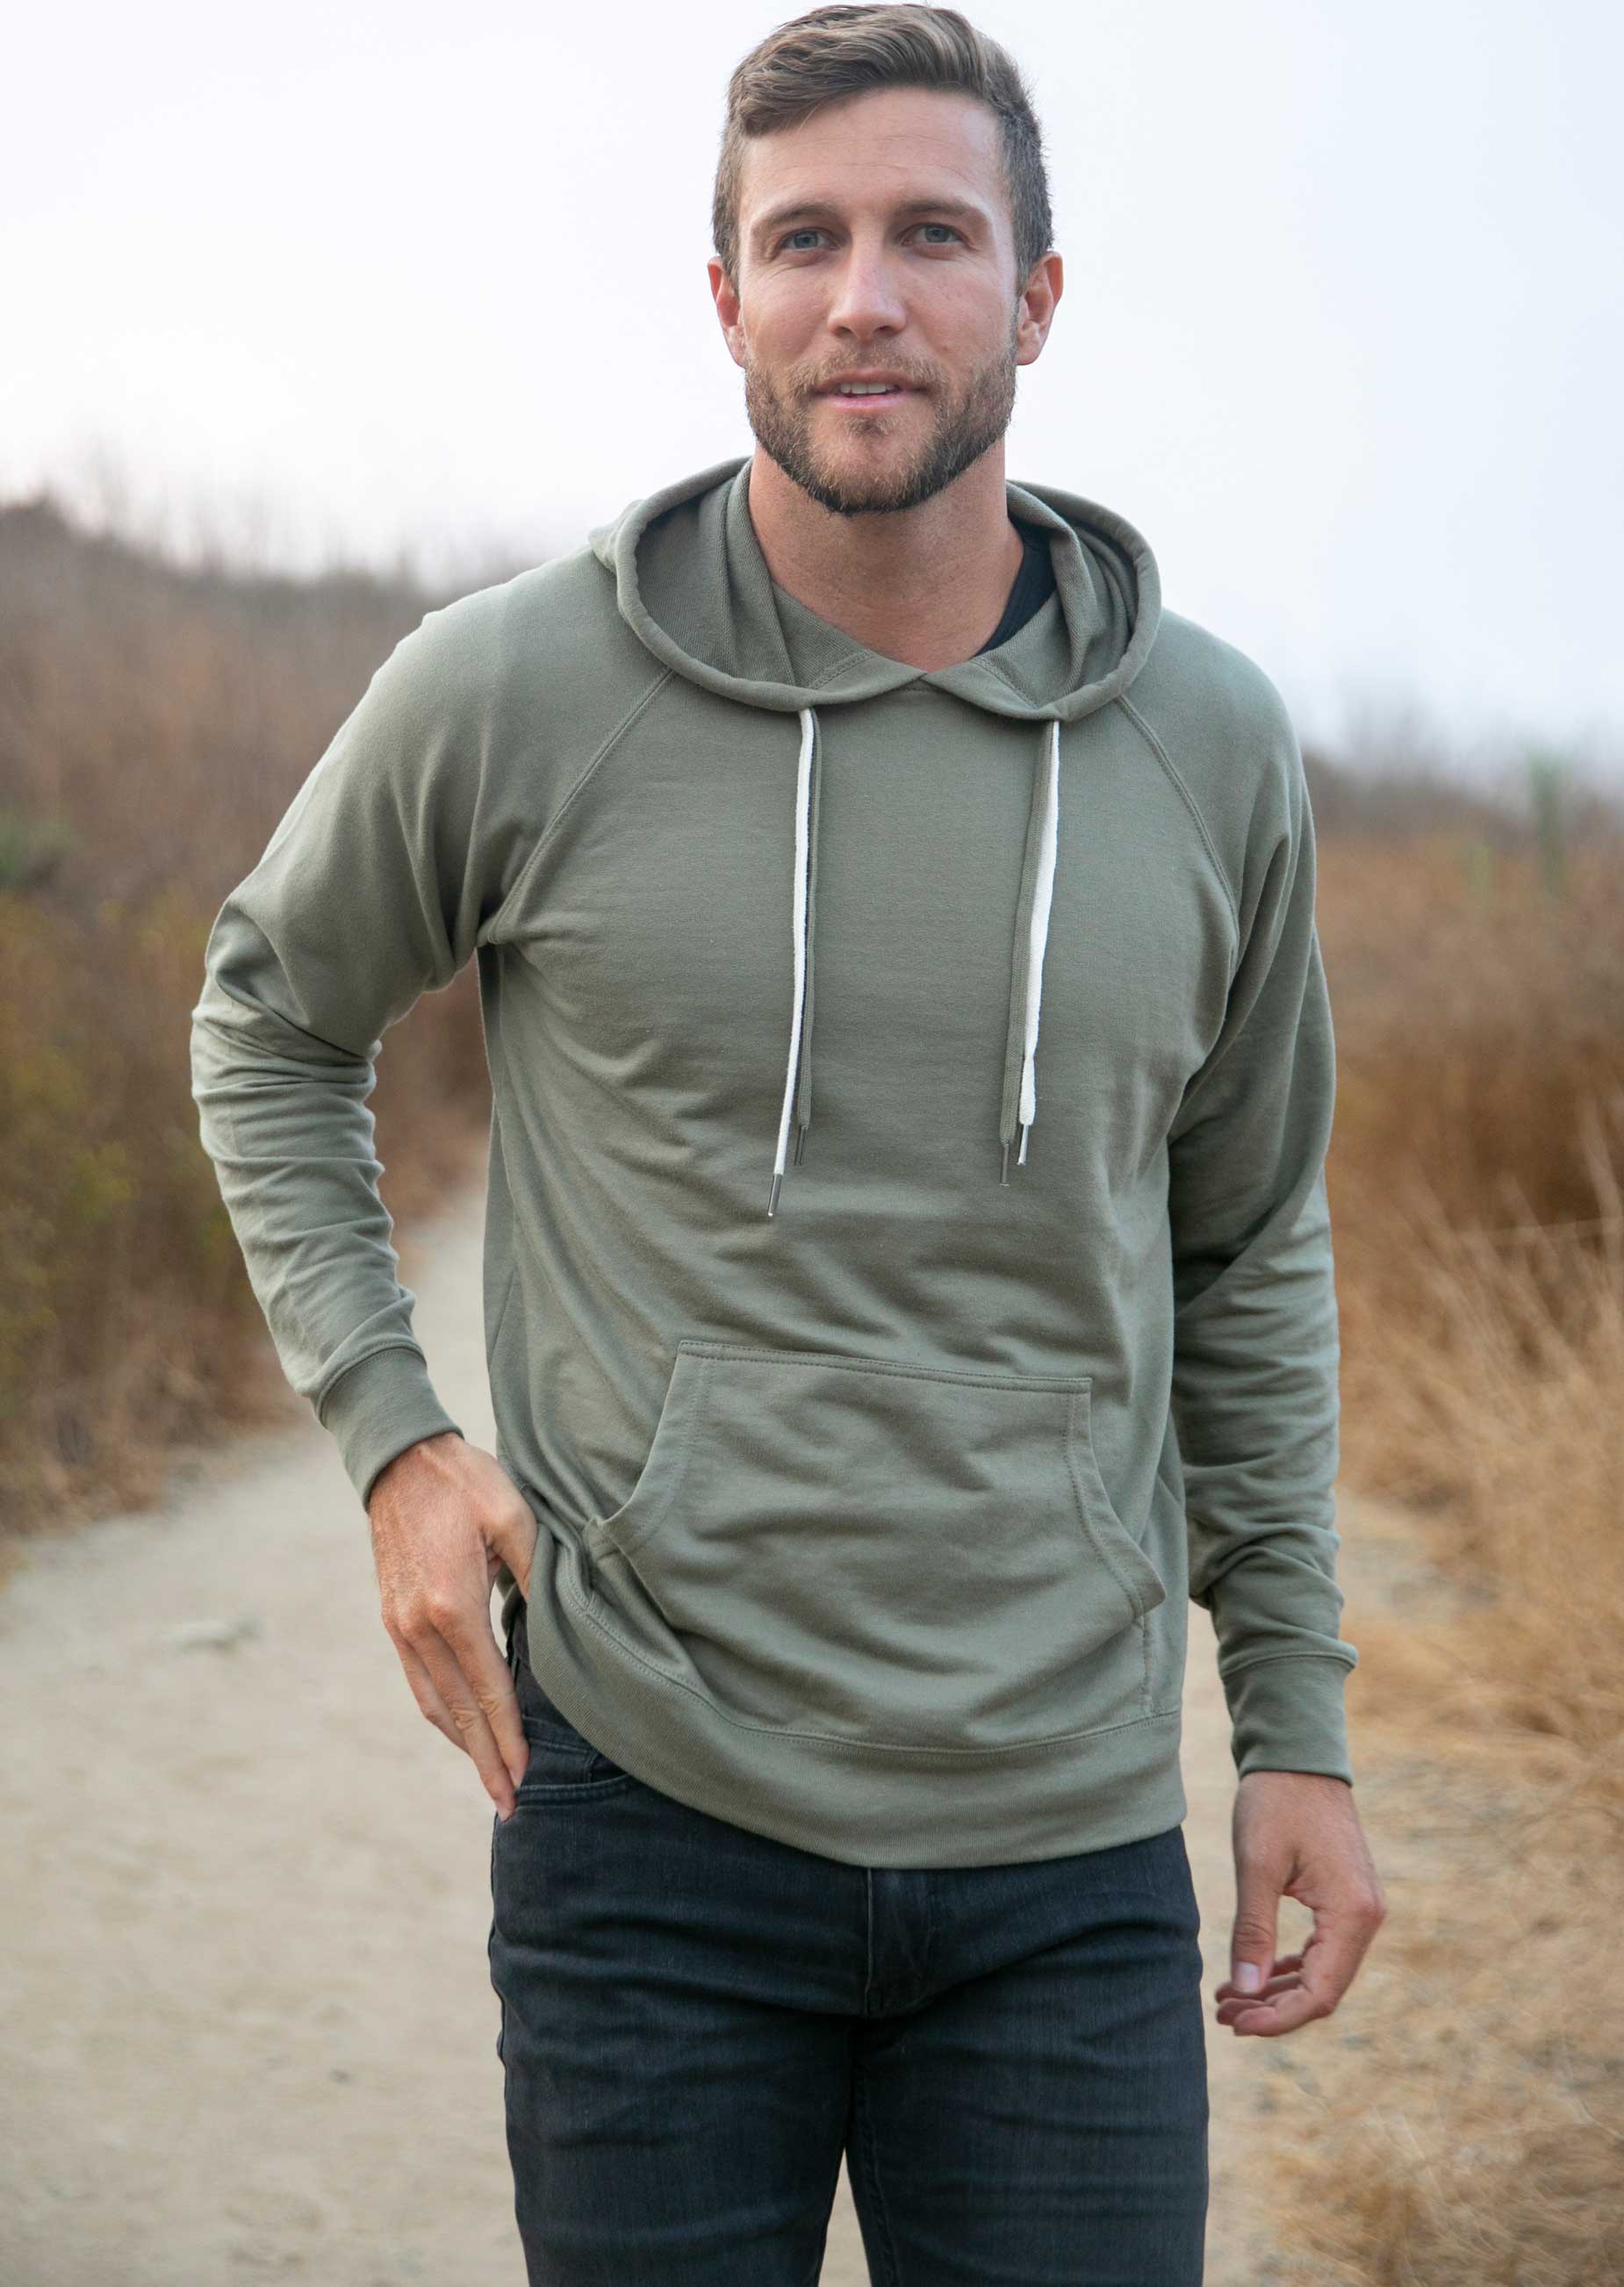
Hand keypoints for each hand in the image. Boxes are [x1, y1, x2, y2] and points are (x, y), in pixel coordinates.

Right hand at [367, 1432, 540, 1821]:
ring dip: (460, 1744)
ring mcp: (399, 1625)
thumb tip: (561, 1625)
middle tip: (509, 1803)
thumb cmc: (465, 1482)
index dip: (508, 1735)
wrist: (400, 1459)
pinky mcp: (392, 1618)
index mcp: (452, 1604)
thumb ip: (538, 1574)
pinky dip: (441, 1713)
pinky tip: (459, 1728)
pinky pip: (417, 1680)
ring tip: (489, 1777)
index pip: (488, 1689)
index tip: (524, 1775)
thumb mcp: (514, 1516)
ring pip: (432, 1702)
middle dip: (484, 1759)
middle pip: (457, 1710)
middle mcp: (419, 1625)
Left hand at [1213, 1769, 1386, 2037]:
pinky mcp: (1345, 1900)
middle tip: (1222, 2014)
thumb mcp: (1257, 1866)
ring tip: (1229, 1999)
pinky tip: (1253, 1974)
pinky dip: (1288, 1966)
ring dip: (1277, 1990)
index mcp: (1352, 1914)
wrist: (1297, 1756)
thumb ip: (1252, 1931)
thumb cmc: (1275, 1802)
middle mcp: (1367, 1918)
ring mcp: (1359, 1909)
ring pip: (1320, 1973)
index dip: (1277, 2019)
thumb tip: (1246, 1991)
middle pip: (1322, 1990)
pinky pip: (1320, 1950)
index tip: (1235, 2024)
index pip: (1319, 1994)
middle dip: (1272, 2009)